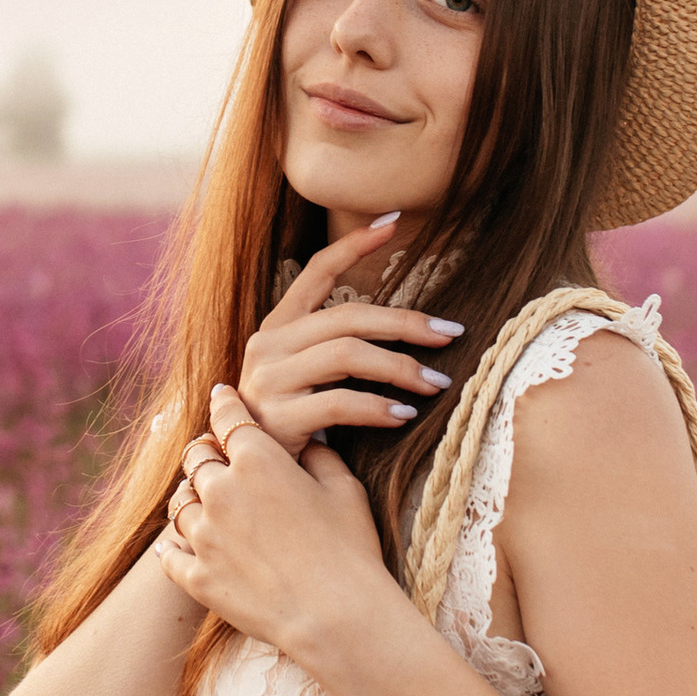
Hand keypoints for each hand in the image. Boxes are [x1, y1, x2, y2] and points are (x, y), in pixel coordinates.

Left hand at [155, 386, 395, 664]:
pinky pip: (169, 553)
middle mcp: (220, 490)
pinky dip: (171, 545)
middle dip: (206, 451)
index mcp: (257, 459)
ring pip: (179, 502)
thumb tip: (308, 441)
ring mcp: (203, 535)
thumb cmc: (351, 549)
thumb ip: (319, 456)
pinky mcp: (197, 577)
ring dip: (189, 496)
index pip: (229, 417)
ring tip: (197, 499)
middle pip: (197, 457)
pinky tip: (172, 544)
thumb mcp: (345, 489)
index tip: (221, 396)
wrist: (338, 616)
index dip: (224, 403)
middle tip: (214, 453)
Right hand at [234, 220, 465, 457]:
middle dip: (405, 322)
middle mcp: (268, 344)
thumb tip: (407, 330)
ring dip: (399, 366)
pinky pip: (339, 404)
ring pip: (346, 354)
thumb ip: (338, 347)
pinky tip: (404, 415)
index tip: (395, 222)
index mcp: (278, 325)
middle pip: (347, 316)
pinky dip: (378, 407)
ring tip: (436, 382)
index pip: (316, 270)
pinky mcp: (276, 419)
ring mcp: (269, 380)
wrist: (246, 473)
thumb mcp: (307, 374)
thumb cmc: (291, 420)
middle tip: (450, 333)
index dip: (355, 244)